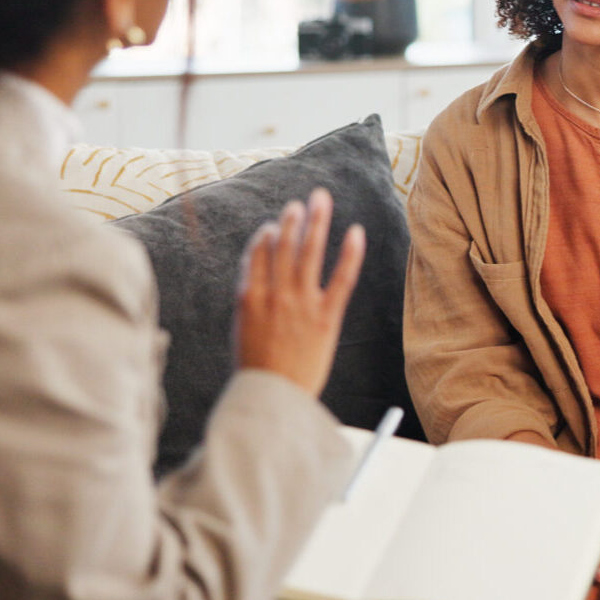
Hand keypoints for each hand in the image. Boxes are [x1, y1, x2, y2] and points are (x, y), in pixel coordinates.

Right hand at [236, 188, 364, 396]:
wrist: (272, 399)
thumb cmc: (257, 371)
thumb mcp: (243, 331)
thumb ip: (251, 302)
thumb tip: (258, 279)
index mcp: (249, 297)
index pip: (258, 253)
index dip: (268, 236)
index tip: (275, 226)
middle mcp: (275, 294)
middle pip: (285, 245)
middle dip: (293, 219)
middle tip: (301, 202)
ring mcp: (301, 304)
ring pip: (309, 252)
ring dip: (316, 222)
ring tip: (321, 200)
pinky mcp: (326, 317)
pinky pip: (341, 278)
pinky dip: (349, 254)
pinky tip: (356, 233)